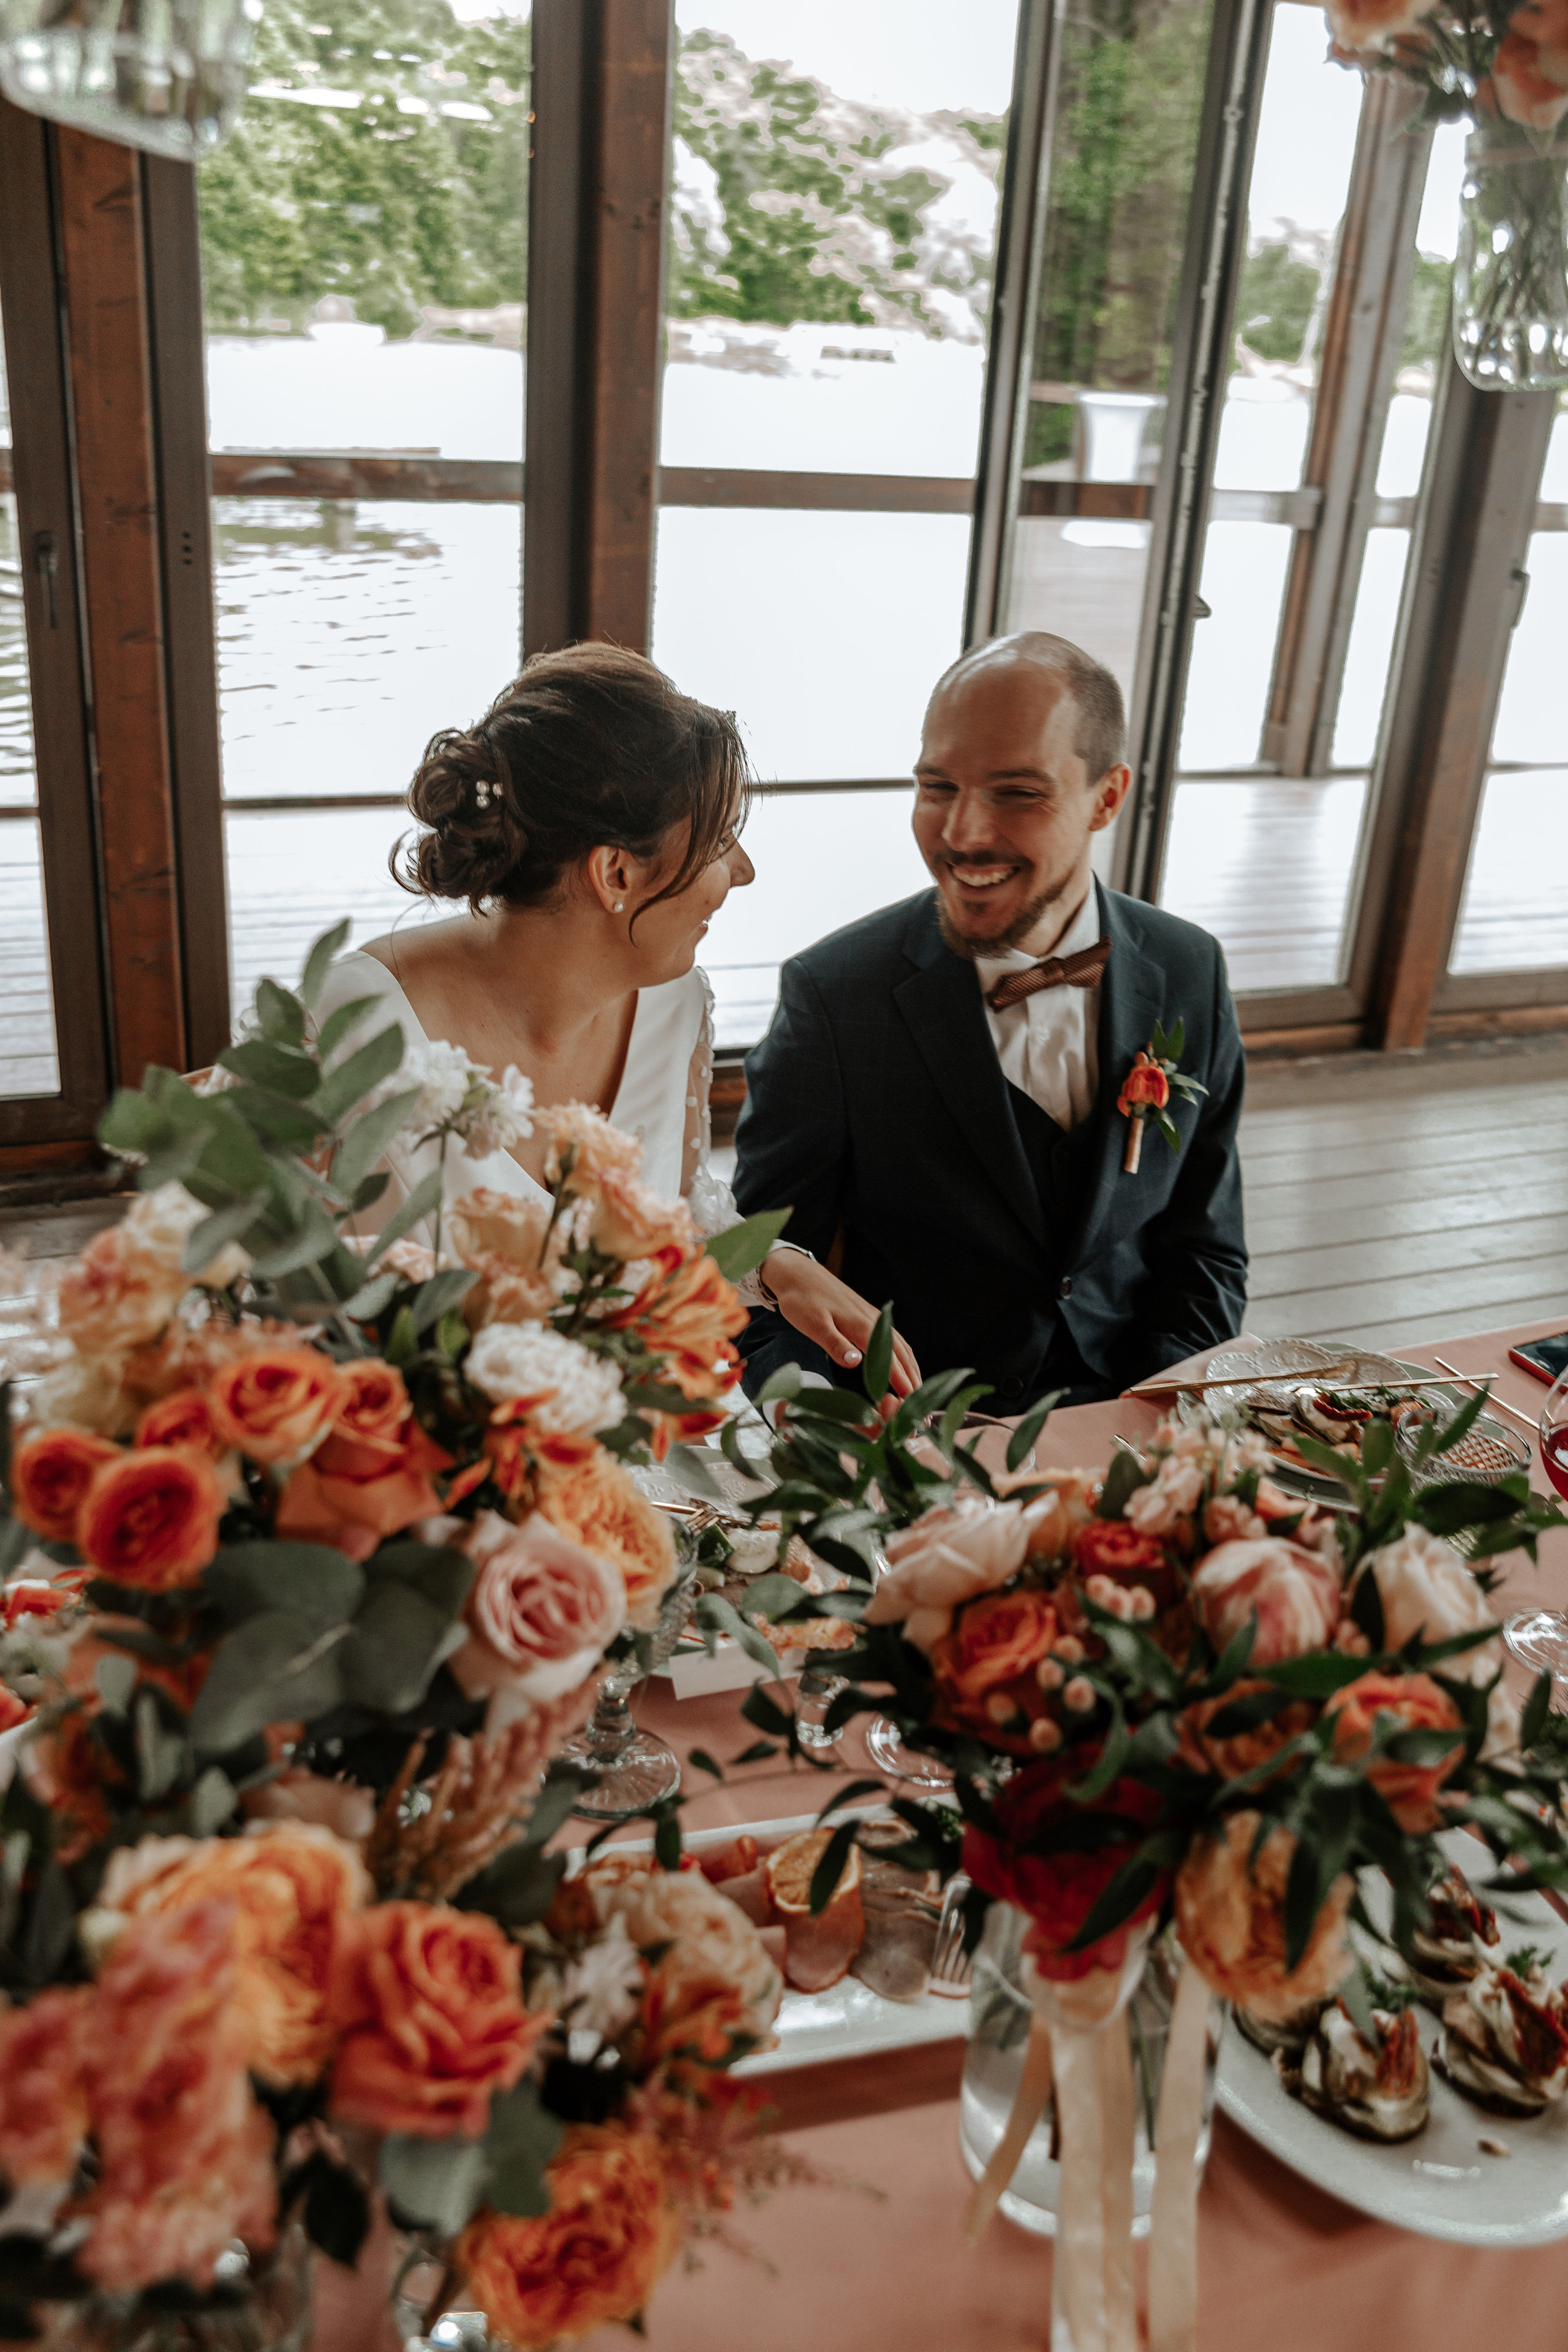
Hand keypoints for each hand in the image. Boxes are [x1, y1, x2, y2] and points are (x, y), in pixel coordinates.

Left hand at [761, 1251, 921, 1401]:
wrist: (798, 1273)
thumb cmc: (801, 1300)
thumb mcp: (813, 1324)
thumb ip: (835, 1344)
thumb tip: (856, 1363)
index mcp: (861, 1326)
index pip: (889, 1360)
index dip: (901, 1382)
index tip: (910, 1402)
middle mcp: (873, 1320)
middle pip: (902, 1354)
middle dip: (913, 1379)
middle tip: (919, 1404)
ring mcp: (873, 1316)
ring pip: (901, 1345)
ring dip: (911, 1367)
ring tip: (917, 1388)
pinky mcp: (868, 1314)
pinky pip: (894, 1337)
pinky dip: (904, 1354)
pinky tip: (903, 1362)